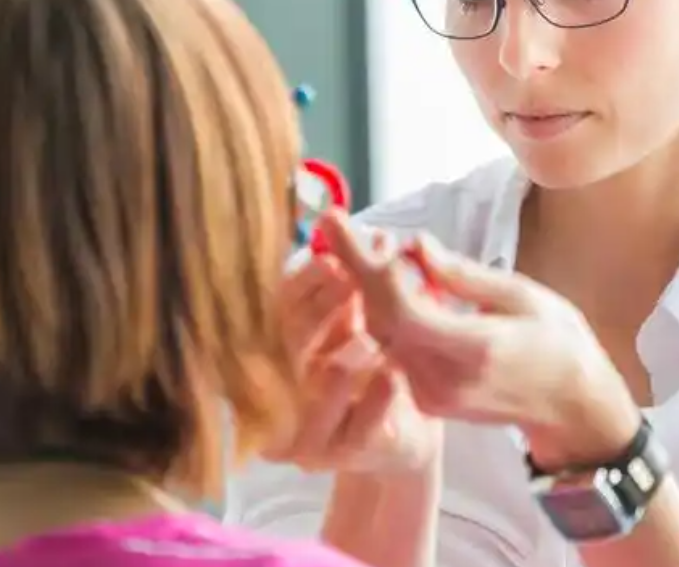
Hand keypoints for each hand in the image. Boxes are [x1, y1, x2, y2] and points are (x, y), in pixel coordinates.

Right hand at [262, 252, 441, 473]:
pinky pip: (353, 430)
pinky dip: (372, 403)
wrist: (401, 432)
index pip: (276, 310)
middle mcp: (278, 390)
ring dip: (342, 359)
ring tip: (370, 336)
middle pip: (290, 346)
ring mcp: (301, 428)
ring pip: (312, 391)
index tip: (332, 259)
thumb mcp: (356, 316)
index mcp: (276, 351)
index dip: (302, 283)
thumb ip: (343, 279)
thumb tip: (339, 221)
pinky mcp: (335, 457)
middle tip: (353, 284)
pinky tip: (391, 378)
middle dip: (323, 312)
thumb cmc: (372, 365)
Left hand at [318, 211, 640, 470]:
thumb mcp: (521, 295)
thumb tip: (414, 245)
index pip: (400, 308)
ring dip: (365, 289)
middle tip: (335, 226)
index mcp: (473, 350)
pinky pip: (390, 349)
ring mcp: (432, 395)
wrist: (572, 406)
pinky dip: (382, 311)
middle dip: (353, 268)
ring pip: (378, 334)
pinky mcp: (427, 399)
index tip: (338, 225)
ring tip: (364, 245)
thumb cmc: (558, 341)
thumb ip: (461, 274)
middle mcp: (443, 379)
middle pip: (378, 319)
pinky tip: (386, 281)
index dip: (365, 266)